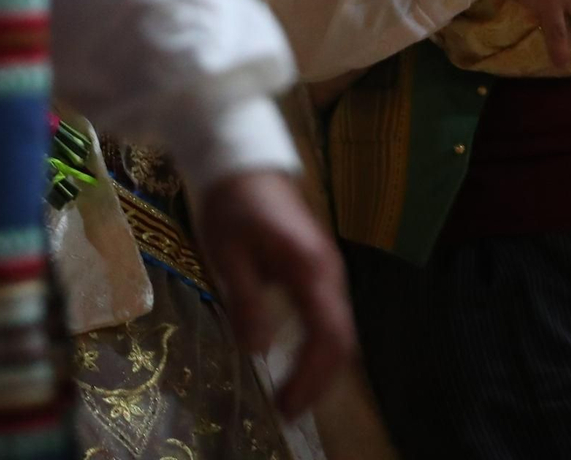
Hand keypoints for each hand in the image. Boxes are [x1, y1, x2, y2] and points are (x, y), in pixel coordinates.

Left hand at [196, 169, 356, 417]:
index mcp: (310, 268)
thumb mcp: (228, 254)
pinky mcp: (319, 270)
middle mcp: (329, 272)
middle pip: (341, 339)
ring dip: (320, 367)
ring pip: (340, 329)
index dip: (311, 377)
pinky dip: (319, 347)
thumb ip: (247, 301)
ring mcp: (328, 270)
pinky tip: (297, 363)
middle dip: (319, 380)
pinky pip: (330, 317)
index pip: (327, 335)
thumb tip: (258, 350)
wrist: (244, 161)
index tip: (286, 405)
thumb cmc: (232, 204)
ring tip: (291, 395)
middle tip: (288, 409)